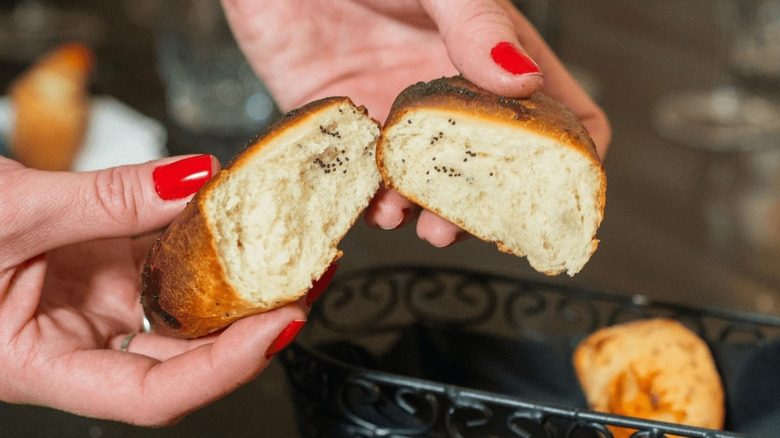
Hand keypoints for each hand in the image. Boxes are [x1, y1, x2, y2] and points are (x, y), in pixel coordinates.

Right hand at [0, 155, 311, 425]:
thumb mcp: (9, 214)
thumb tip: (192, 179)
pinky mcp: (105, 264)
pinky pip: (164, 256)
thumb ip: (104, 198)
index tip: (281, 326)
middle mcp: (83, 341)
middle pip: (185, 352)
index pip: (154, 392)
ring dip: (238, 277)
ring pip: (182, 302)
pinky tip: (235, 216)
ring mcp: (98, 302)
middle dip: (254, 320)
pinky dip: (201, 236)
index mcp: (45, 364)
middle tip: (308, 277)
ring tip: (289, 243)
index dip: (225, 368)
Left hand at [222, 0, 610, 246]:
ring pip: (427, 185)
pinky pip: (362, 179)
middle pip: (490, 169)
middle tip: (460, 223)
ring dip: (424, 211)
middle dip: (484, 206)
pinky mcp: (341, 126)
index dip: (571, 159)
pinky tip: (371, 201)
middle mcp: (448, 95)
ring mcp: (396, 115)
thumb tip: (523, 80)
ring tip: (408, 215)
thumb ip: (477, 25)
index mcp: (489, 56)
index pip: (559, 115)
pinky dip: (370, 201)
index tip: (560, 196)